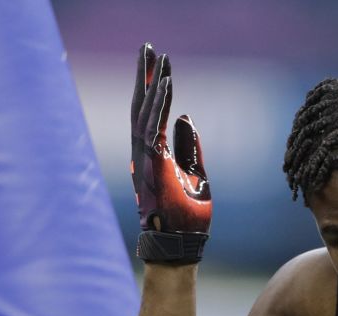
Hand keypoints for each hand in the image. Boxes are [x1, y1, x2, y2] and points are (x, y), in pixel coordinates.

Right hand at [130, 43, 210, 262]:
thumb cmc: (188, 218)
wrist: (180, 245)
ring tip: (156, 56)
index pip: (152, 115)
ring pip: (144, 112)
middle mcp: (144, 153)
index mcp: (154, 155)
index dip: (156, 89)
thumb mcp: (196, 176)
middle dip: (145, 75)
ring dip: (151, 82)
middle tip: (148, 48)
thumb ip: (189, 148)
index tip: (161, 66)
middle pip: (142, 106)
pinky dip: (159, 104)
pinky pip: (153, 127)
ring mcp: (144, 158)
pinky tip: (166, 83)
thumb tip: (185, 118)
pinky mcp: (151, 164)